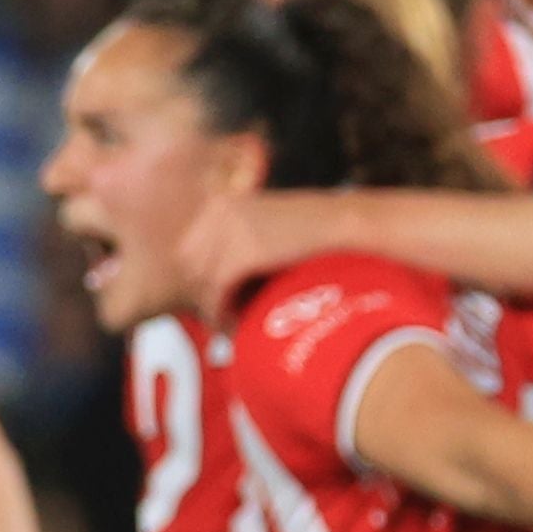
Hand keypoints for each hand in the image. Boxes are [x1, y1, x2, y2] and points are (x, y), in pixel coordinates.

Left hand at [172, 183, 341, 312]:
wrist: (344, 226)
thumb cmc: (310, 236)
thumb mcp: (265, 232)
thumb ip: (236, 248)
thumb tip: (206, 287)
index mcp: (221, 203)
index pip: (188, 250)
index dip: (198, 281)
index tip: (213, 305)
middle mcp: (219, 211)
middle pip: (189, 266)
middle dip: (202, 295)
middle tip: (220, 321)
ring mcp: (229, 229)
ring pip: (202, 281)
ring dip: (212, 308)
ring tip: (231, 327)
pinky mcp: (243, 252)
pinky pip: (218, 291)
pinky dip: (222, 313)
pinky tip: (235, 327)